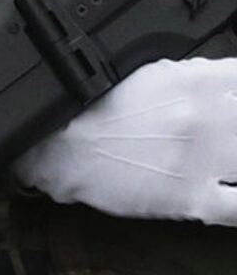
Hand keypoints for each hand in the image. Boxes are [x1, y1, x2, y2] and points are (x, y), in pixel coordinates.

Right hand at [11, 56, 236, 224]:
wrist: (56, 147)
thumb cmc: (90, 108)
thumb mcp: (144, 74)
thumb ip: (189, 76)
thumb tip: (219, 81)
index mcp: (194, 81)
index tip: (232, 95)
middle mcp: (206, 118)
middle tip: (225, 130)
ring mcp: (204, 161)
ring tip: (228, 156)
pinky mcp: (195, 199)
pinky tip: (236, 193)